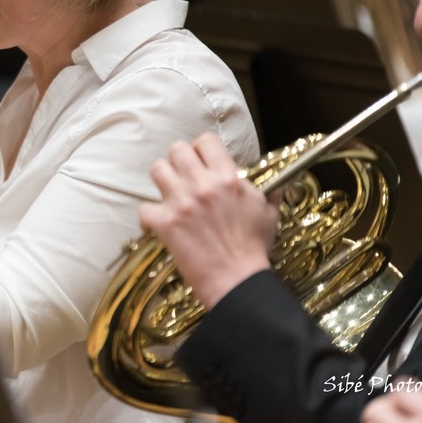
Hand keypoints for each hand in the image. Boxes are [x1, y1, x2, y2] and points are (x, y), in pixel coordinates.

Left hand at [139, 132, 277, 308]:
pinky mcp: (165, 223)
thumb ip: (269, 194)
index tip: (202, 162)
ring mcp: (181, 202)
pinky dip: (148, 218)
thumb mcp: (269, 214)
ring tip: (170, 195)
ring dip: (162, 182)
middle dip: (179, 161)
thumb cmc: (254, 249)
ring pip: (157, 170)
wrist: (238, 281)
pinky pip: (144, 209)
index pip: (205, 142)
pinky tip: (157, 224)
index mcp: (227, 178)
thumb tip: (277, 185)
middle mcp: (202, 185)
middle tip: (184, 177)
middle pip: (176, 150)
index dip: (202, 150)